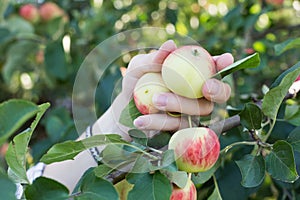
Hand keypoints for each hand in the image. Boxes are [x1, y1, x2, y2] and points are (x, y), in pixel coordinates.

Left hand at [111, 40, 232, 133]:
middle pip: (220, 94)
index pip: (214, 68)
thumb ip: (153, 58)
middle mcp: (197, 93)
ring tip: (155, 99)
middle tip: (206, 87)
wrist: (124, 110)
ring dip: (180, 104)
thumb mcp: (138, 68)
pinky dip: (158, 122)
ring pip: (200, 110)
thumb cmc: (135, 84)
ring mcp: (191, 113)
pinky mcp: (181, 130)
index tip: (225, 59)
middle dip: (218, 90)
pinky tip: (140, 120)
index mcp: (191, 73)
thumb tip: (170, 45)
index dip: (223, 64)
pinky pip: (178, 127)